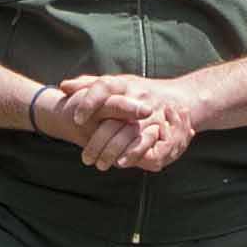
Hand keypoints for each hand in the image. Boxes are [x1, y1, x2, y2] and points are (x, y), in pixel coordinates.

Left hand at [57, 73, 203, 172]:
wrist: (182, 97)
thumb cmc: (139, 92)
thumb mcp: (117, 83)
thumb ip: (89, 84)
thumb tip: (63, 86)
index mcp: (125, 84)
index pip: (104, 86)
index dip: (90, 102)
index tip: (76, 119)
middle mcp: (139, 98)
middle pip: (117, 118)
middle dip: (99, 140)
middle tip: (85, 158)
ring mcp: (154, 115)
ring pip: (132, 134)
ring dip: (115, 150)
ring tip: (101, 164)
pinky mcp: (167, 131)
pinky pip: (153, 146)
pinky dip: (137, 154)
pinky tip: (123, 163)